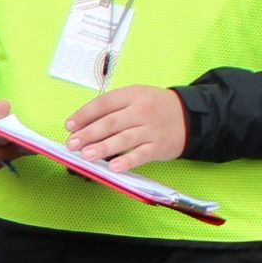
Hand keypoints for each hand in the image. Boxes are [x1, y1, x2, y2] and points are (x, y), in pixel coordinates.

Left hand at [64, 85, 186, 171]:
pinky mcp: (159, 146)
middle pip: (111, 122)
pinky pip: (141, 154)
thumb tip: (82, 124)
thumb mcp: (136, 98)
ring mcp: (151, 129)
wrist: (192, 116)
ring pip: (124, 139)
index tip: (69, 126)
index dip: (84, 115)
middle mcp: (141, 111)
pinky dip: (127, 161)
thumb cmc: (156, 108)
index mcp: (132, 95)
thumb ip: (112, 109)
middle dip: (89, 133)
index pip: (104, 103)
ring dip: (103, 147)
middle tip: (72, 143)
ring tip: (86, 155)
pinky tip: (114, 167)